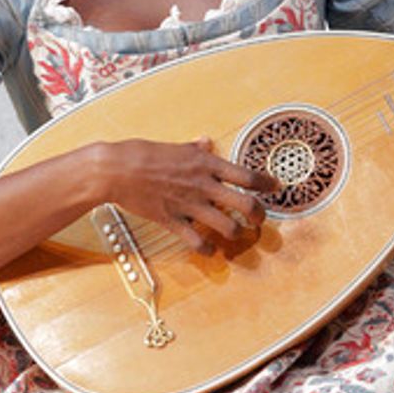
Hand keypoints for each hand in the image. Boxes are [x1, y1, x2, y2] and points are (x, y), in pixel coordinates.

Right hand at [99, 136, 277, 252]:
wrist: (117, 170)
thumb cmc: (144, 154)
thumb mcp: (175, 146)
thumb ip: (195, 147)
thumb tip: (206, 142)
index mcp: (206, 164)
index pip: (247, 175)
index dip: (267, 183)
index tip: (275, 187)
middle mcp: (204, 185)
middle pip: (246, 205)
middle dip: (259, 216)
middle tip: (260, 220)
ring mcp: (190, 205)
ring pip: (227, 227)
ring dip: (236, 234)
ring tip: (237, 235)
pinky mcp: (173, 221)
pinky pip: (197, 242)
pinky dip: (207, 250)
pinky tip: (210, 250)